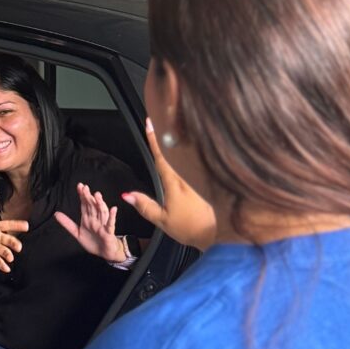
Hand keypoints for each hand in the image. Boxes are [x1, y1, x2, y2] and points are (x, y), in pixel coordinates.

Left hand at [0, 195, 28, 272]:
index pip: (8, 225)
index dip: (17, 225)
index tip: (26, 225)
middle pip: (8, 240)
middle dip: (14, 243)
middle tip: (18, 247)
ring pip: (4, 250)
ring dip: (8, 254)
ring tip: (10, 258)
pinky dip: (2, 264)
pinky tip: (7, 269)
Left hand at [54, 183, 126, 261]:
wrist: (104, 253)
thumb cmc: (92, 241)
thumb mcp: (76, 232)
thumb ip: (67, 223)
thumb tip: (56, 213)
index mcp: (87, 218)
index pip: (85, 204)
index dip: (82, 195)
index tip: (80, 186)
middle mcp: (95, 219)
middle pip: (92, 206)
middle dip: (89, 197)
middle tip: (85, 188)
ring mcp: (103, 224)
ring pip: (102, 212)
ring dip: (100, 203)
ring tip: (97, 195)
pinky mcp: (109, 232)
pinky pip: (111, 223)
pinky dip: (112, 216)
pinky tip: (113, 209)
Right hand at [122, 118, 215, 250]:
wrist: (222, 235)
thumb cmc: (191, 228)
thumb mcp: (163, 221)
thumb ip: (145, 206)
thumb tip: (127, 195)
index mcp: (174, 183)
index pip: (161, 156)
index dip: (154, 138)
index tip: (149, 122)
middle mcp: (189, 175)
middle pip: (177, 148)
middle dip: (169, 130)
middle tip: (162, 113)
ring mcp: (201, 175)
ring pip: (190, 152)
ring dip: (183, 138)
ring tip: (176, 122)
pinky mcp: (211, 179)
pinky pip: (200, 161)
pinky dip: (195, 150)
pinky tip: (196, 143)